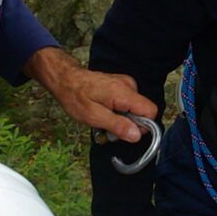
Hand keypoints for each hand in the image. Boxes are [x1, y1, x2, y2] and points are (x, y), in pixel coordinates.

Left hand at [27, 48, 156, 142]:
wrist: (66, 79)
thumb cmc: (75, 97)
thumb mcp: (93, 117)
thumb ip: (117, 125)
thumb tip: (136, 135)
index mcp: (123, 92)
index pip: (150, 111)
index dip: (142, 126)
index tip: (126, 132)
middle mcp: (128, 85)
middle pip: (143, 111)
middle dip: (129, 124)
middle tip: (108, 127)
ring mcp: (126, 84)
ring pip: (135, 109)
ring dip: (122, 119)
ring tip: (103, 118)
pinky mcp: (122, 85)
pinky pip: (128, 104)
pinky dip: (119, 111)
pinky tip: (105, 111)